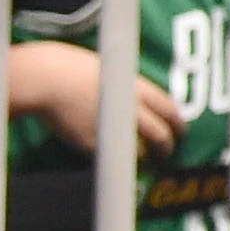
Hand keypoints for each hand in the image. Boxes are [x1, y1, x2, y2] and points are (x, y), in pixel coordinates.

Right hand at [2, 40, 182, 157]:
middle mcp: (130, 109)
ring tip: (146, 161)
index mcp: (137, 88)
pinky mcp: (93, 143)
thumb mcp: (114, 71)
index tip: (180, 130)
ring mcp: (113, 128)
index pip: (169, 109)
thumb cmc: (76, 69)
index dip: (178, 123)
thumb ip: (129, 88)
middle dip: (168, 146)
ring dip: (146, 158)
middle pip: (161, 134)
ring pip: (140, 151)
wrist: (48, 79)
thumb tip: (141, 102)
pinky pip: (112, 155)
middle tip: (167, 152)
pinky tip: (114, 156)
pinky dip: (116, 157)